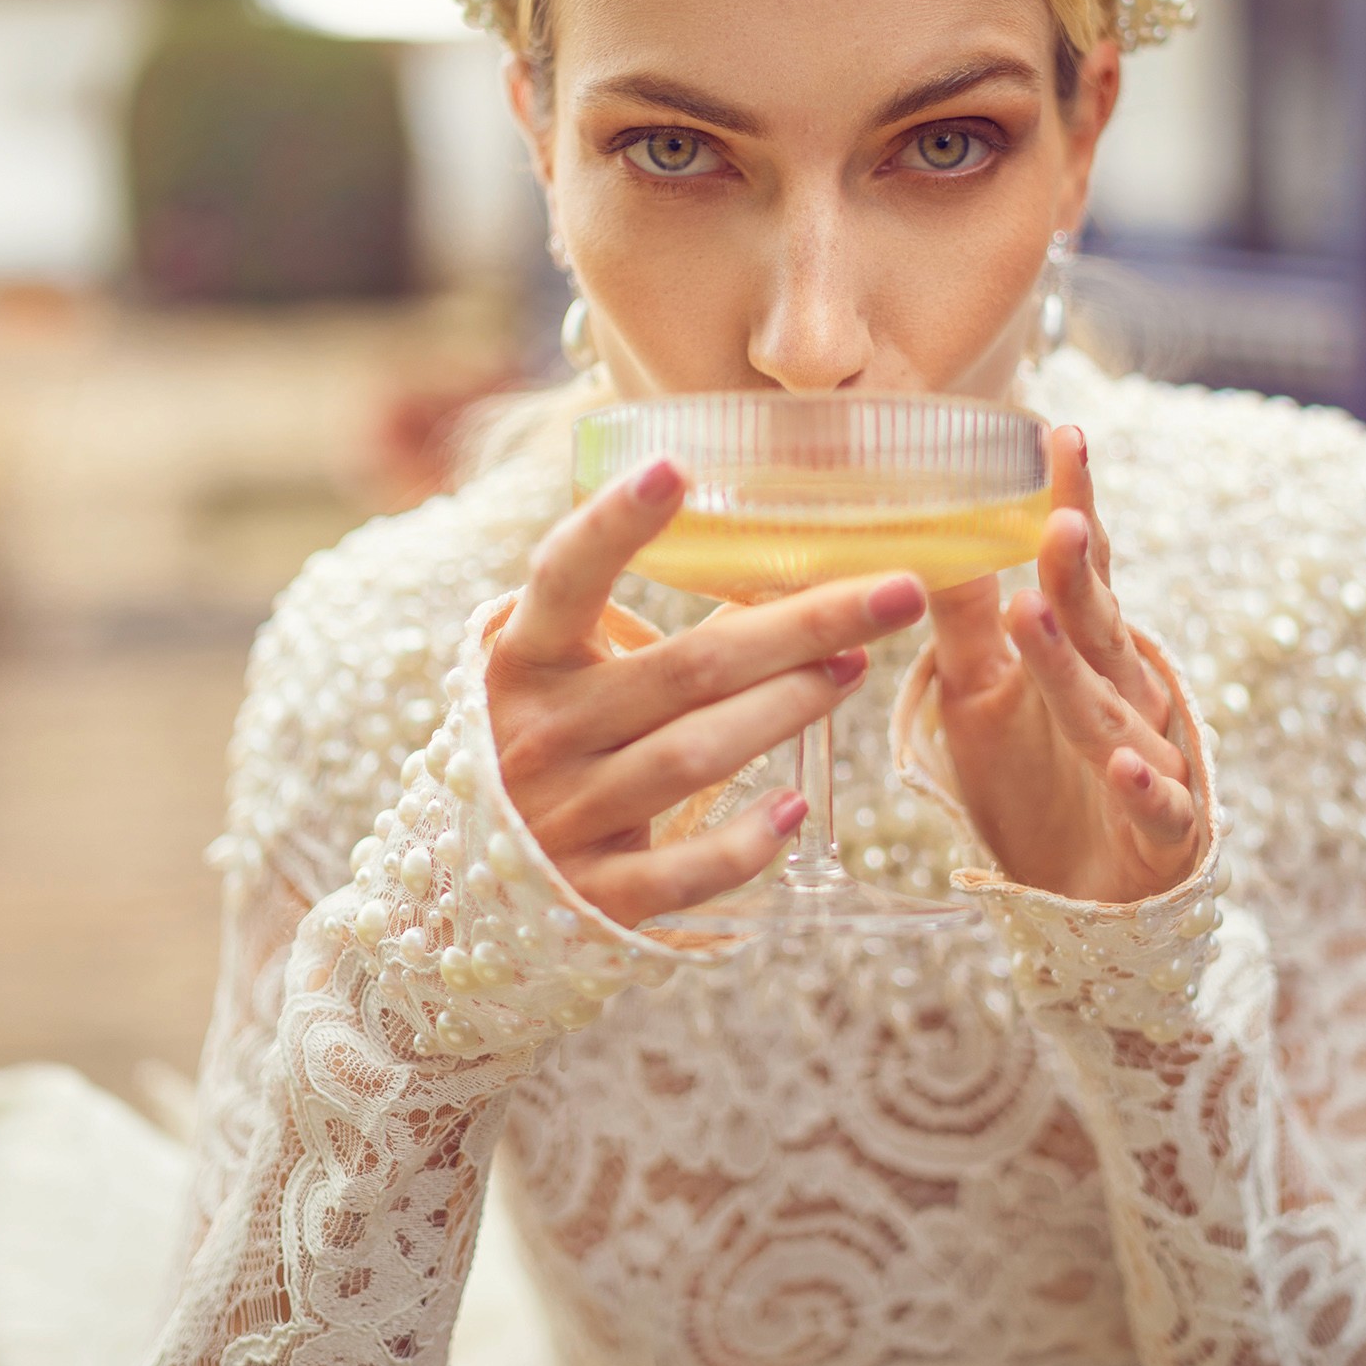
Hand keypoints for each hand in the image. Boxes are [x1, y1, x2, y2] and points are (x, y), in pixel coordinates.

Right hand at [485, 457, 927, 927]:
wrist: (471, 887)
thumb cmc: (549, 745)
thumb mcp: (564, 675)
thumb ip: (636, 628)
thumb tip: (774, 575)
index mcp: (526, 659)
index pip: (566, 576)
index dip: (615, 522)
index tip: (675, 466)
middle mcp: (540, 733)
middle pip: (687, 668)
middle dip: (802, 626)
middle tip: (894, 593)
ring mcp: (564, 818)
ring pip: (695, 756)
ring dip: (787, 709)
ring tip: (854, 670)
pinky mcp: (595, 898)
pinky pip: (684, 871)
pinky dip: (745, 842)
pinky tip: (798, 808)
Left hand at [926, 425, 1197, 902]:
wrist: (1081, 901)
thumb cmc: (1034, 781)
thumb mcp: (981, 692)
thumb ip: (966, 615)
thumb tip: (926, 527)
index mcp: (1087, 650)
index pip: (1080, 567)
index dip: (1072, 502)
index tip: (1060, 434)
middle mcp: (1126, 691)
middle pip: (1100, 623)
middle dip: (1077, 570)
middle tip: (1055, 514)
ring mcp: (1152, 758)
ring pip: (1113, 707)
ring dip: (1075, 664)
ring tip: (1039, 611)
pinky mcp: (1161, 833)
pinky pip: (1156, 805)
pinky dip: (1143, 785)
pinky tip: (1126, 762)